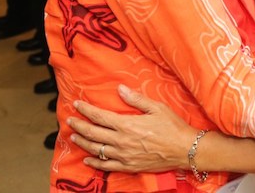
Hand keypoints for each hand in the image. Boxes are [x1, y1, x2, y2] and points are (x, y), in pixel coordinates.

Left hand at [67, 84, 194, 172]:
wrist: (184, 149)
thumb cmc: (172, 126)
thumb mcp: (156, 107)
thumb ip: (136, 99)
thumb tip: (120, 89)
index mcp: (127, 124)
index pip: (99, 116)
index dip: (86, 110)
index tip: (76, 104)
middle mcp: (121, 141)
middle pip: (93, 133)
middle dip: (79, 125)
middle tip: (69, 120)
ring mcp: (123, 156)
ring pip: (96, 150)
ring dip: (82, 143)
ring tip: (74, 137)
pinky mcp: (129, 166)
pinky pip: (106, 166)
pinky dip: (94, 162)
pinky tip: (87, 159)